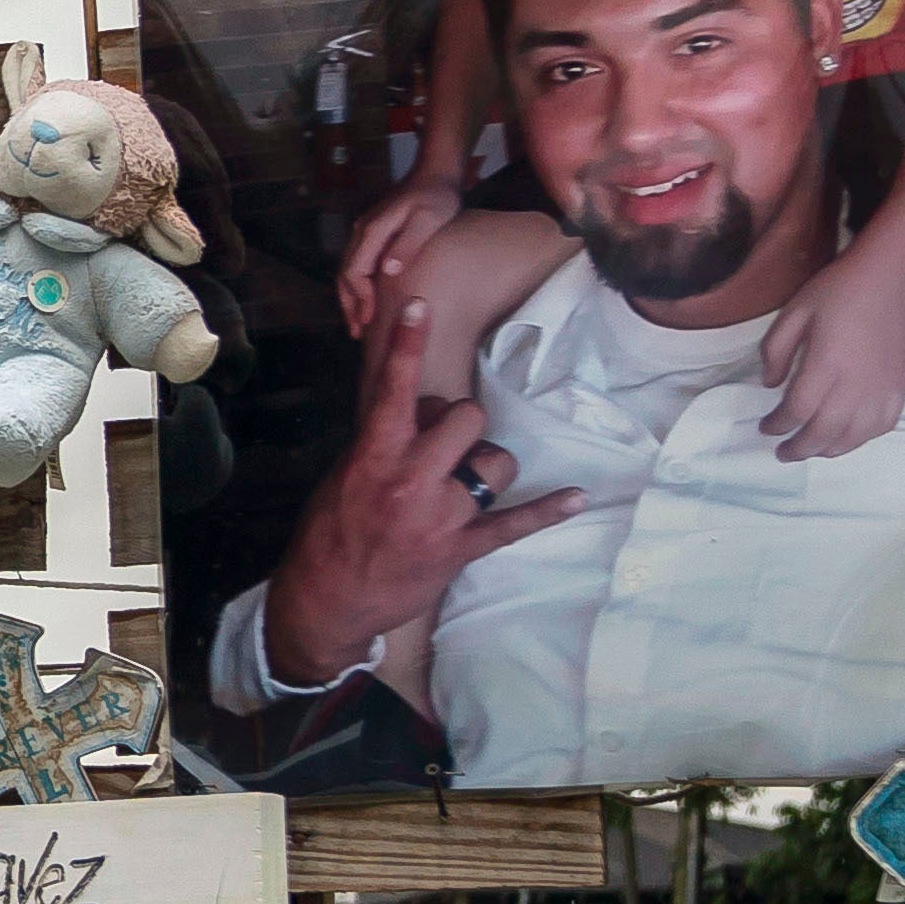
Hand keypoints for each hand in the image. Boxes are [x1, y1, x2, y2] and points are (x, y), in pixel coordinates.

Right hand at [263, 301, 580, 672]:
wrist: (328, 600)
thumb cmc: (331, 532)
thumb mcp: (345, 476)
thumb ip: (382, 442)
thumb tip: (420, 412)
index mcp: (374, 456)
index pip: (394, 390)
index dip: (407, 345)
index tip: (419, 303)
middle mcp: (411, 480)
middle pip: (467, 418)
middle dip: (462, 424)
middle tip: (444, 444)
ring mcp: (440, 516)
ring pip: (496, 463)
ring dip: (488, 465)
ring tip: (468, 482)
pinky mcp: (460, 548)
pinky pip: (513, 524)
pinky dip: (548, 511)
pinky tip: (576, 498)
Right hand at [336, 176, 469, 339]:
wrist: (434, 174)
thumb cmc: (436, 197)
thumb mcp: (428, 219)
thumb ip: (408, 243)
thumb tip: (388, 271)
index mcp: (373, 230)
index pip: (355, 270)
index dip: (360, 297)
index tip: (369, 319)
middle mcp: (362, 232)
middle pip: (345, 273)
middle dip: (349, 304)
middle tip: (357, 332)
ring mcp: (365, 233)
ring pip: (348, 270)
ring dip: (350, 298)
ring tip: (358, 323)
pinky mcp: (373, 235)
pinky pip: (358, 265)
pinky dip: (357, 287)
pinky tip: (367, 301)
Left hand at [753, 245, 904, 462]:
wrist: (892, 276)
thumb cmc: (839, 289)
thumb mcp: (794, 311)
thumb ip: (775, 350)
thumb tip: (770, 385)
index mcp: (825, 364)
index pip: (797, 411)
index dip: (778, 425)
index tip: (766, 427)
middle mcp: (856, 384)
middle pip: (824, 432)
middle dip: (799, 448)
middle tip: (783, 453)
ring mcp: (883, 389)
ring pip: (854, 437)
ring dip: (828, 450)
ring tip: (811, 449)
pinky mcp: (901, 387)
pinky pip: (882, 427)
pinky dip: (860, 439)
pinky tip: (846, 437)